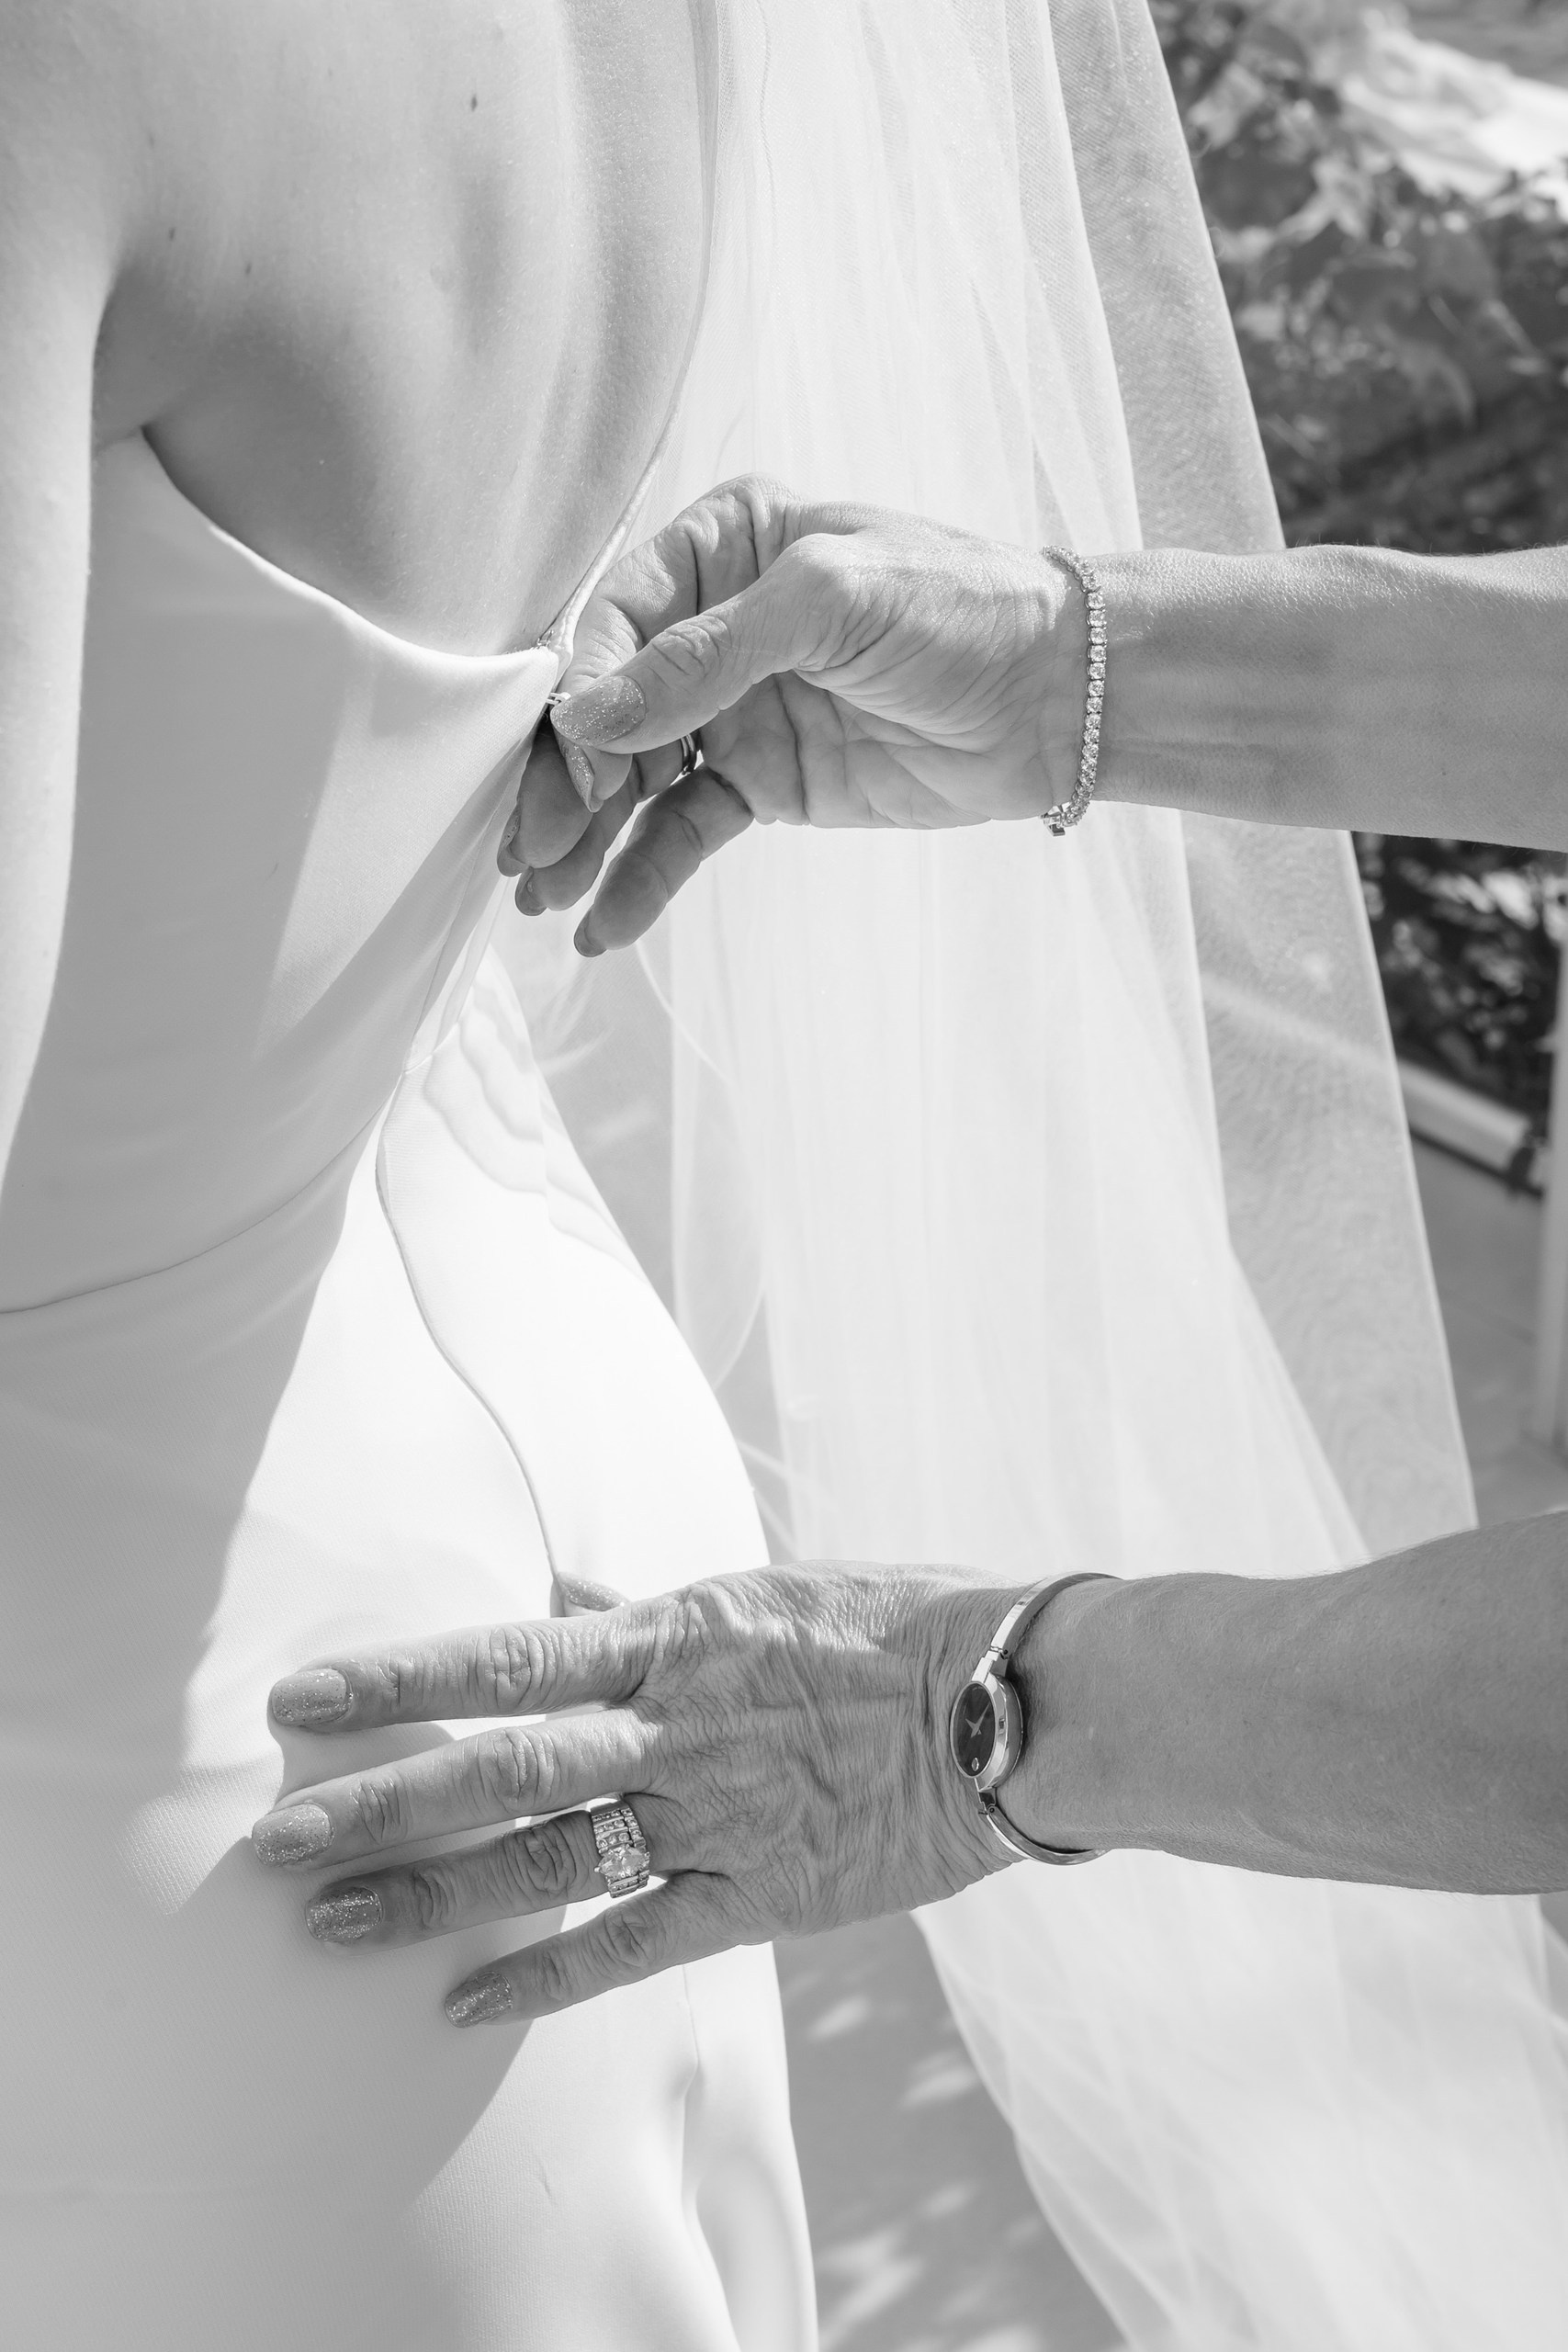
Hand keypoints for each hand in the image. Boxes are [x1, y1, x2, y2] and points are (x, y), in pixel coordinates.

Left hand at [252, 1564, 1011, 2022]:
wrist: (1012, 1703)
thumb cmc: (892, 1623)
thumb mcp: (761, 1591)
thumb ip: (646, 1608)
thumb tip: (554, 1594)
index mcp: (676, 1638)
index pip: (506, 1657)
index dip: (401, 1677)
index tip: (306, 1695)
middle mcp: (677, 1729)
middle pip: (502, 1770)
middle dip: (384, 1802)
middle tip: (279, 1838)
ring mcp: (716, 1817)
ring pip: (549, 1862)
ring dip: (434, 1894)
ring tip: (331, 1921)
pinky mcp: (760, 1895)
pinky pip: (636, 1944)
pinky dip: (548, 1978)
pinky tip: (464, 2005)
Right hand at [498, 477, 1085, 953]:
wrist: (1060, 696)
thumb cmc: (963, 609)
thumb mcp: (831, 602)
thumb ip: (708, 656)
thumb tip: (591, 714)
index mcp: (722, 545)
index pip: (617, 621)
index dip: (583, 694)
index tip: (573, 759)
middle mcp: (714, 625)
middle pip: (608, 706)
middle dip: (562, 780)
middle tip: (525, 850)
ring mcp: (734, 711)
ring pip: (633, 779)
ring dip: (584, 839)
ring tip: (539, 899)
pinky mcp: (763, 786)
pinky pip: (683, 834)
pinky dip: (641, 878)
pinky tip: (601, 925)